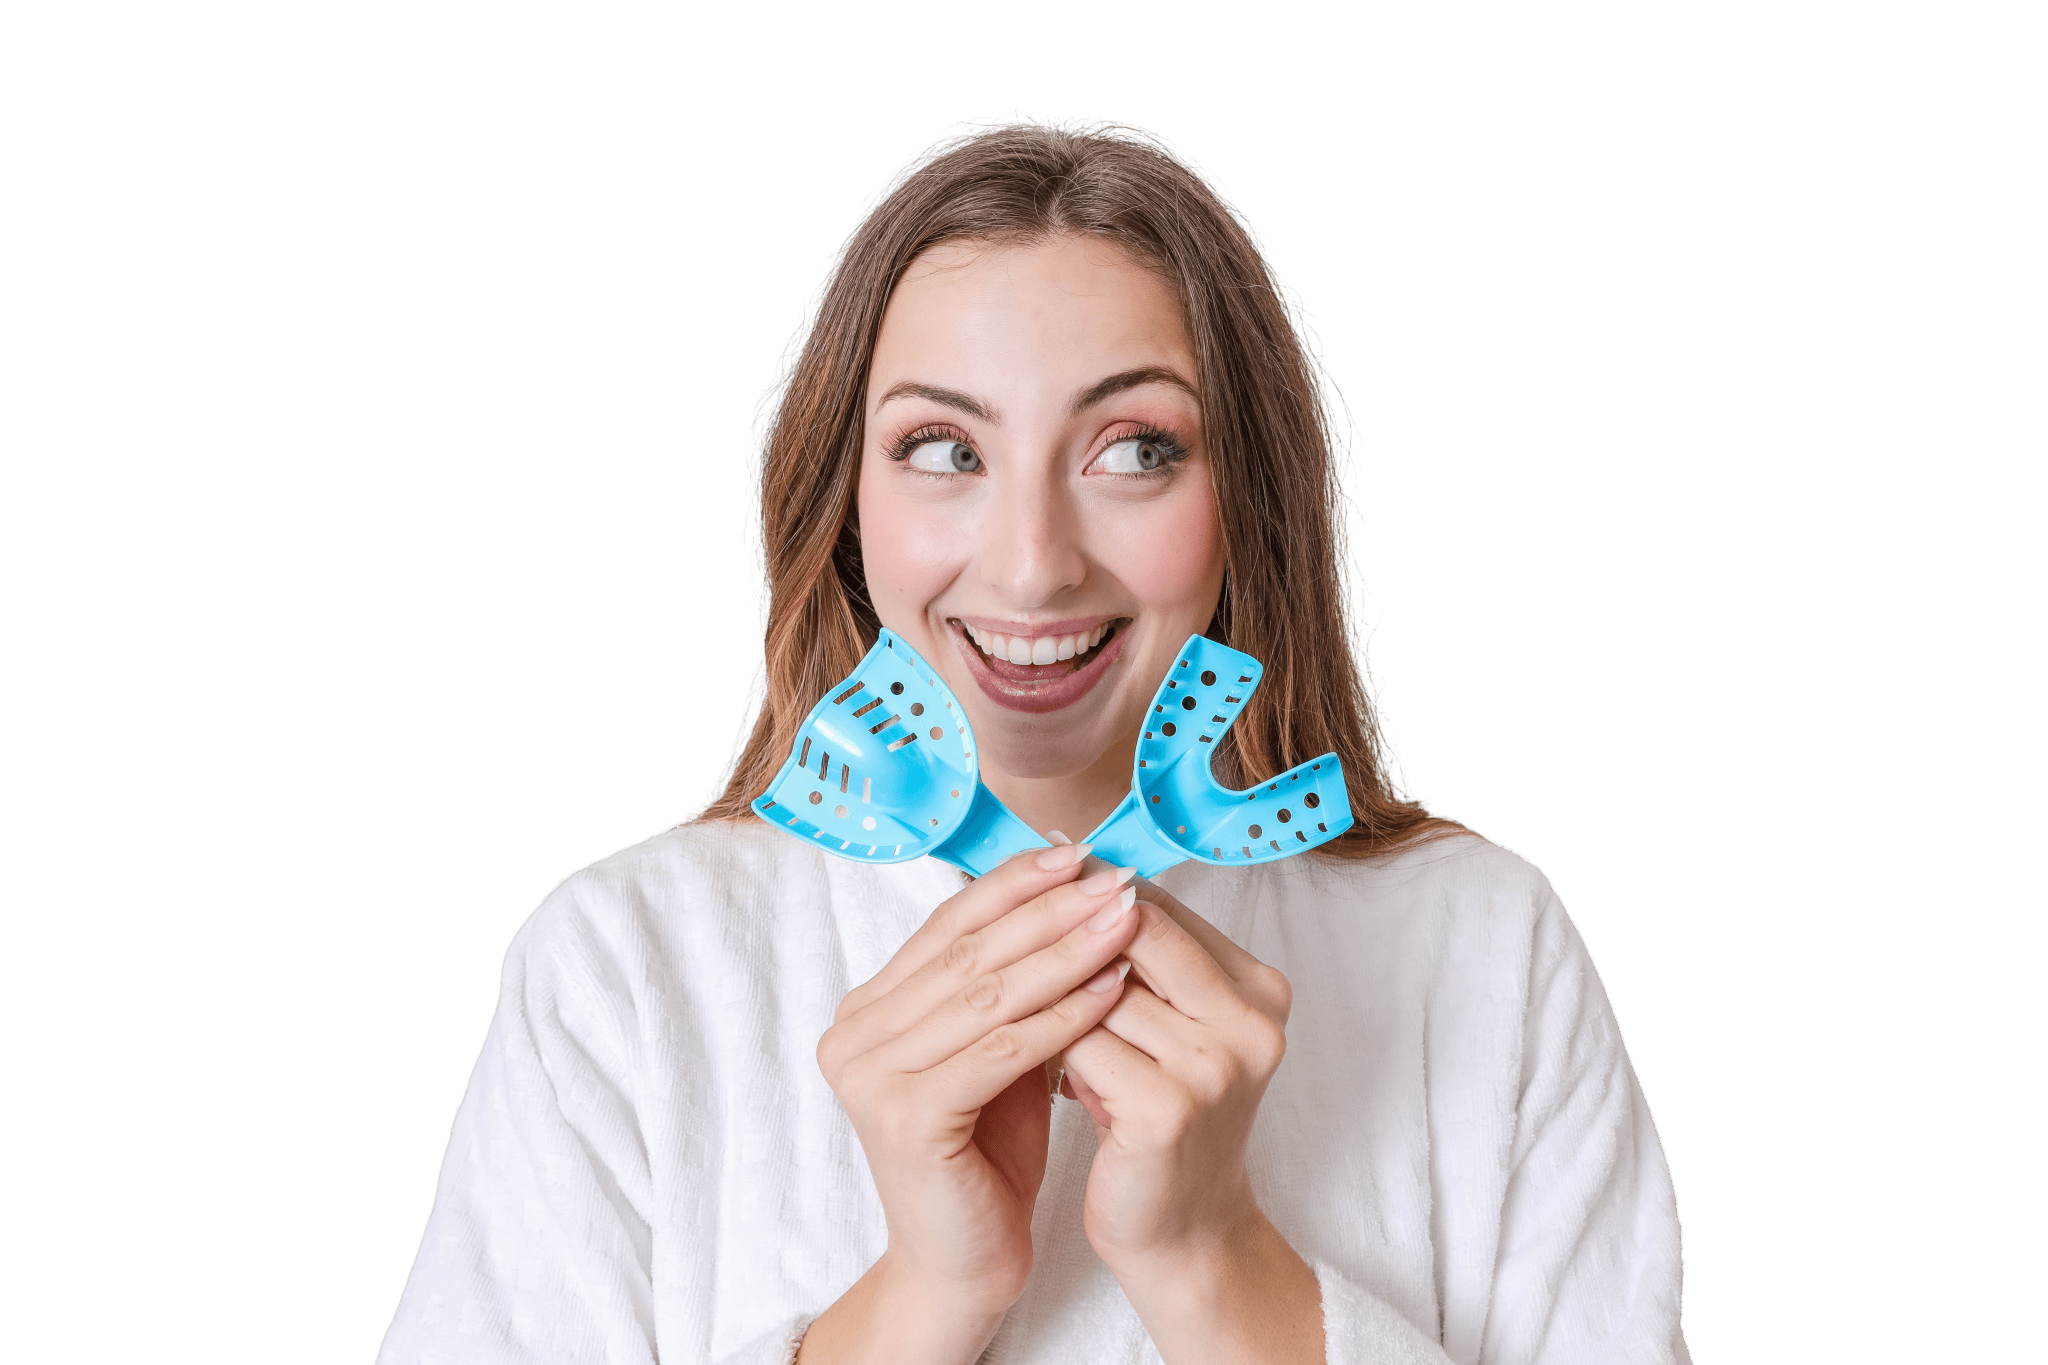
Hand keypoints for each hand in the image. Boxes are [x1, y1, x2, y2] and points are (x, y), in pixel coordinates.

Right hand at [799, 844, 1141, 1363]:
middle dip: (1050, 909)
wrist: (964, 1264)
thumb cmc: (988, 1154)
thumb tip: (1075, 890)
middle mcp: (853, 1034)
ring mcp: (870, 1076)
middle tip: (1115, 878)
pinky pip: (998, 1051)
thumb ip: (1012, 983)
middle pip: (968, 952)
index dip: (1014, 883)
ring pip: (986, 995)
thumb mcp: (998, 1049)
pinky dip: (1060, 1016)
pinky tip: (1111, 989)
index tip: (1080, 852)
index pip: (947, 924)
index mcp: (868, 1008)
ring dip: (1066, 952)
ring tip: (1127, 920)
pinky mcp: (904, 1117)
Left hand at [1058, 881, 1322, 1363]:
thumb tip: (1060, 868)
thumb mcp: (1167, 1028)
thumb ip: (1137, 959)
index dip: (1088, 901)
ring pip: (1097, 988)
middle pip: (1135, 933)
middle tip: (1010, 949)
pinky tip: (1046, 1075)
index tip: (1033, 899)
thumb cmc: (1159, 1121)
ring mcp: (1216, 1064)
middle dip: (1067, 941)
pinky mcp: (1170, 1108)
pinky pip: (1081, 1045)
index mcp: (1261, 987)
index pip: (1161, 907)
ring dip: (1055, 1002)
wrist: (1181, 1233)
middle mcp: (1254, 1019)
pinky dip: (1051, 1052)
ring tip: (1036, 1027)